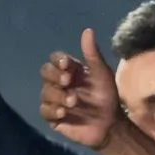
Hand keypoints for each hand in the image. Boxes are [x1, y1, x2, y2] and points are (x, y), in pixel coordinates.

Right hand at [39, 28, 123, 151]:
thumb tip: (88, 30)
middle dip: (55, 75)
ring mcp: (55, 99)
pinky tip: (64, 113)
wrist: (110, 125)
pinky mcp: (53, 117)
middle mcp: (59, 83)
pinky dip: (53, 110)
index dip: (58, 60)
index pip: (55, 59)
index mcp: (70, 70)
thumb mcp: (102, 75)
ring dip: (58, 95)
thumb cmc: (106, 97)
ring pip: (45, 92)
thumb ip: (93, 55)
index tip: (67, 65)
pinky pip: (45, 111)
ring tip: (74, 102)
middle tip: (68, 82)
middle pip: (45, 72)